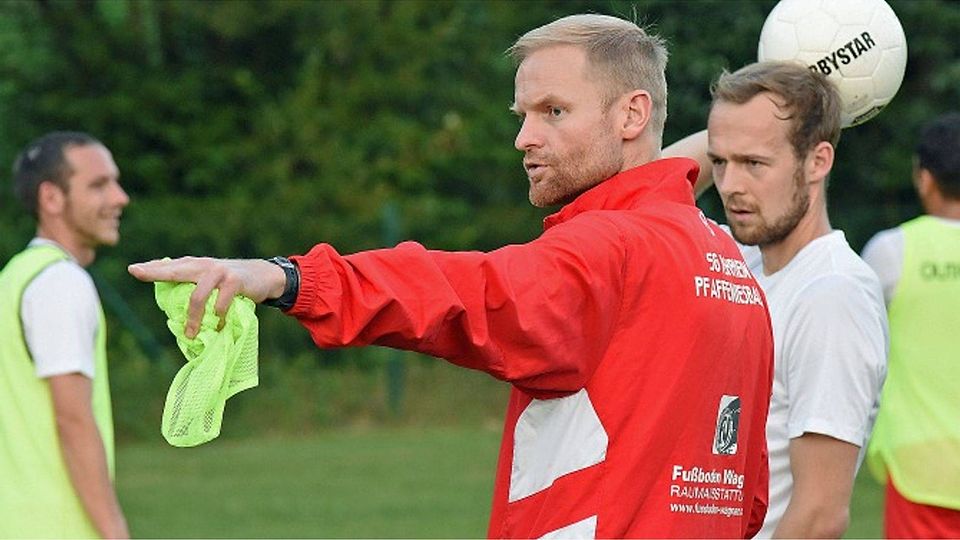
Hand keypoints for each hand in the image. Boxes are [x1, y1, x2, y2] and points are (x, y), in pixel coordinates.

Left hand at [128, 257, 285, 337]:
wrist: (264, 275)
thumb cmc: (233, 283)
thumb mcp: (211, 280)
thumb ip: (193, 285)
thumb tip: (170, 303)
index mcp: (196, 266)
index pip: (170, 266)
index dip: (152, 268)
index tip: (132, 270)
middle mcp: (204, 265)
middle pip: (176, 270)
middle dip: (155, 272)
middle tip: (136, 273)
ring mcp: (219, 272)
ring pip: (197, 295)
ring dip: (193, 318)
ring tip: (190, 335)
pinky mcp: (234, 281)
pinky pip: (220, 303)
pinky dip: (218, 316)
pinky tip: (219, 325)